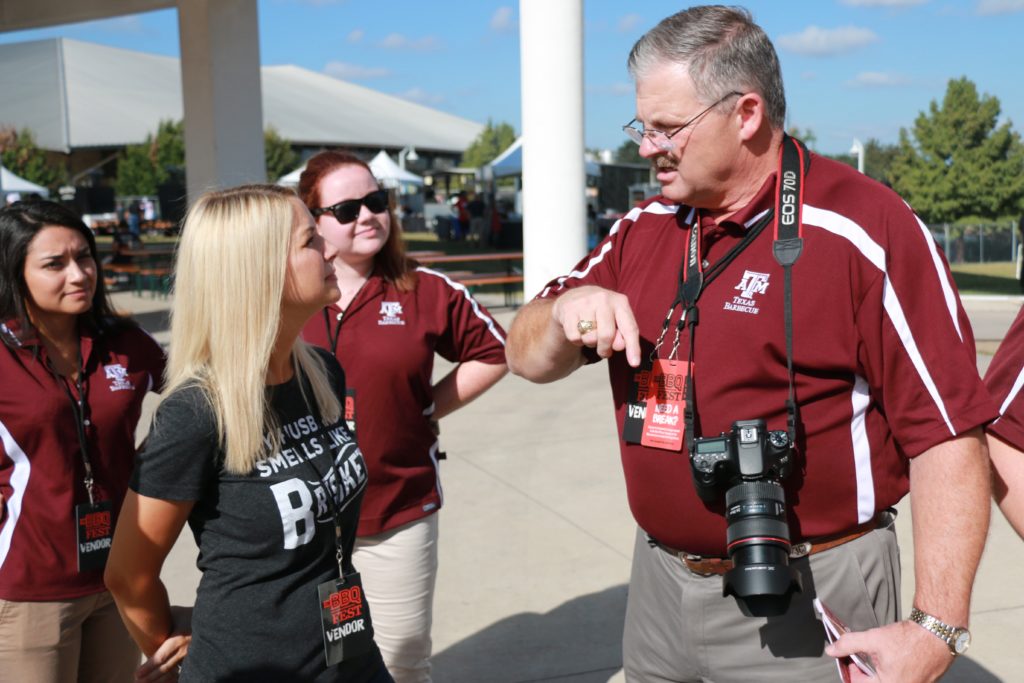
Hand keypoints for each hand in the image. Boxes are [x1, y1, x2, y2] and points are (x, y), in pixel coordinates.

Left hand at [135, 606, 191, 681]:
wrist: (212, 618)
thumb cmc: (192, 614)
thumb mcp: (176, 614)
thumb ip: (163, 620)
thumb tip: (146, 621)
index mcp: (178, 639)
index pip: (160, 657)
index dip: (148, 667)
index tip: (137, 673)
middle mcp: (185, 650)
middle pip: (165, 667)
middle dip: (151, 676)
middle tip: (139, 681)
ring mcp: (192, 656)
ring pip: (174, 671)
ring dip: (160, 678)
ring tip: (148, 682)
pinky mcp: (196, 658)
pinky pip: (184, 670)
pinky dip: (174, 677)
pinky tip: (166, 680)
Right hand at [551, 286, 640, 365]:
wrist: (576, 296)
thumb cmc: (601, 313)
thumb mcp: (616, 320)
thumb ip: (622, 335)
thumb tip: (618, 346)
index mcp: (620, 302)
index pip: (629, 328)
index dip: (633, 347)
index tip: (634, 364)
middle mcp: (603, 299)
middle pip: (606, 336)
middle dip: (605, 349)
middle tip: (603, 351)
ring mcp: (584, 302)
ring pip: (589, 338)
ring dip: (590, 343)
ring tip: (590, 333)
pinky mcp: (568, 309)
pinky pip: (575, 337)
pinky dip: (577, 340)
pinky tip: (578, 330)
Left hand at [826, 620, 952, 681]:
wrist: (938, 633)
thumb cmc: (908, 638)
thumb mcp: (873, 639)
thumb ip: (849, 645)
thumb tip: (831, 650)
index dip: (851, 672)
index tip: (849, 660)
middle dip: (864, 673)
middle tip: (860, 658)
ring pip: (886, 682)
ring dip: (878, 673)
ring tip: (877, 656)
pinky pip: (901, 680)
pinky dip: (892, 672)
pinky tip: (891, 659)